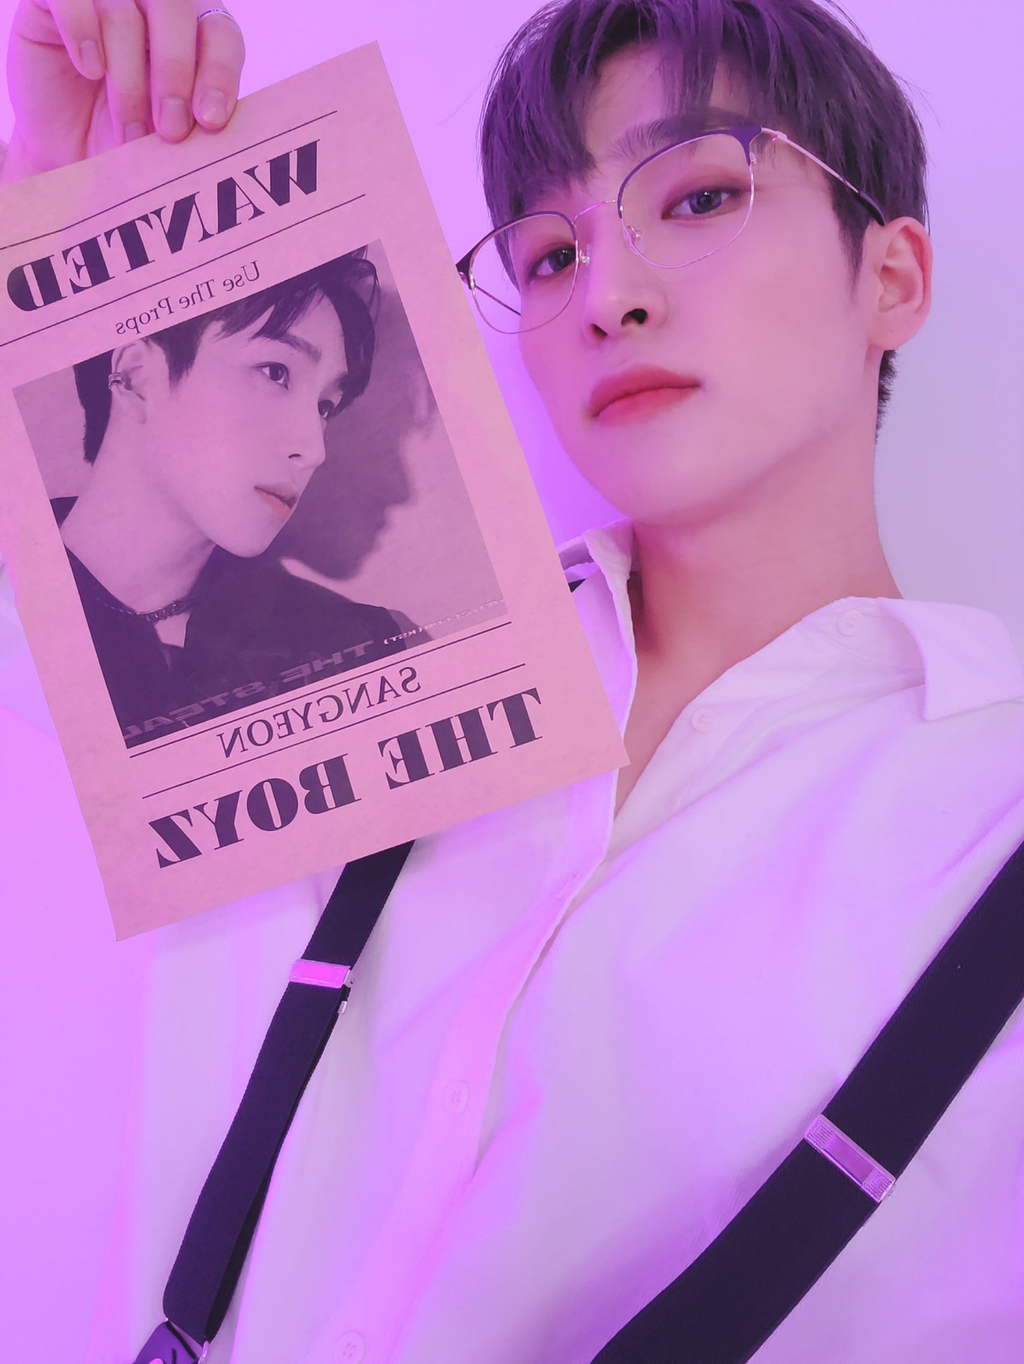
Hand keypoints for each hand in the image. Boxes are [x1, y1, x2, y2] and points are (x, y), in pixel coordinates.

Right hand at [2, 0, 244, 183]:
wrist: (62, 146)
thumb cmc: (122, 138)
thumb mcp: (162, 136)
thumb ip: (191, 120)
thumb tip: (214, 125)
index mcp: (191, 30)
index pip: (220, 33)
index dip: (220, 72)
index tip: (211, 120)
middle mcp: (150, 2)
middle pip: (174, 8)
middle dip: (176, 73)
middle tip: (171, 131)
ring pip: (124, 13)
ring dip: (129, 81)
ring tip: (129, 131)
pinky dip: (83, 32)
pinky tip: (91, 70)